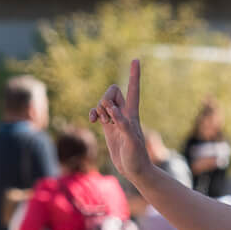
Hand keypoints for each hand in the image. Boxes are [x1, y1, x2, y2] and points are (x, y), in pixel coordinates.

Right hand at [87, 58, 150, 184]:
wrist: (134, 170)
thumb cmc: (137, 157)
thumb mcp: (132, 142)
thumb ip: (123, 125)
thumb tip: (112, 111)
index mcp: (132, 113)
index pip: (133, 90)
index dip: (134, 75)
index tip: (135, 59)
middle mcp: (125, 113)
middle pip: (113, 92)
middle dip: (105, 98)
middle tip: (107, 115)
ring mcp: (115, 119)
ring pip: (104, 102)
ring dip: (98, 108)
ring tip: (102, 122)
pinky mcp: (108, 127)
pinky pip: (98, 112)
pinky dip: (93, 113)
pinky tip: (93, 120)